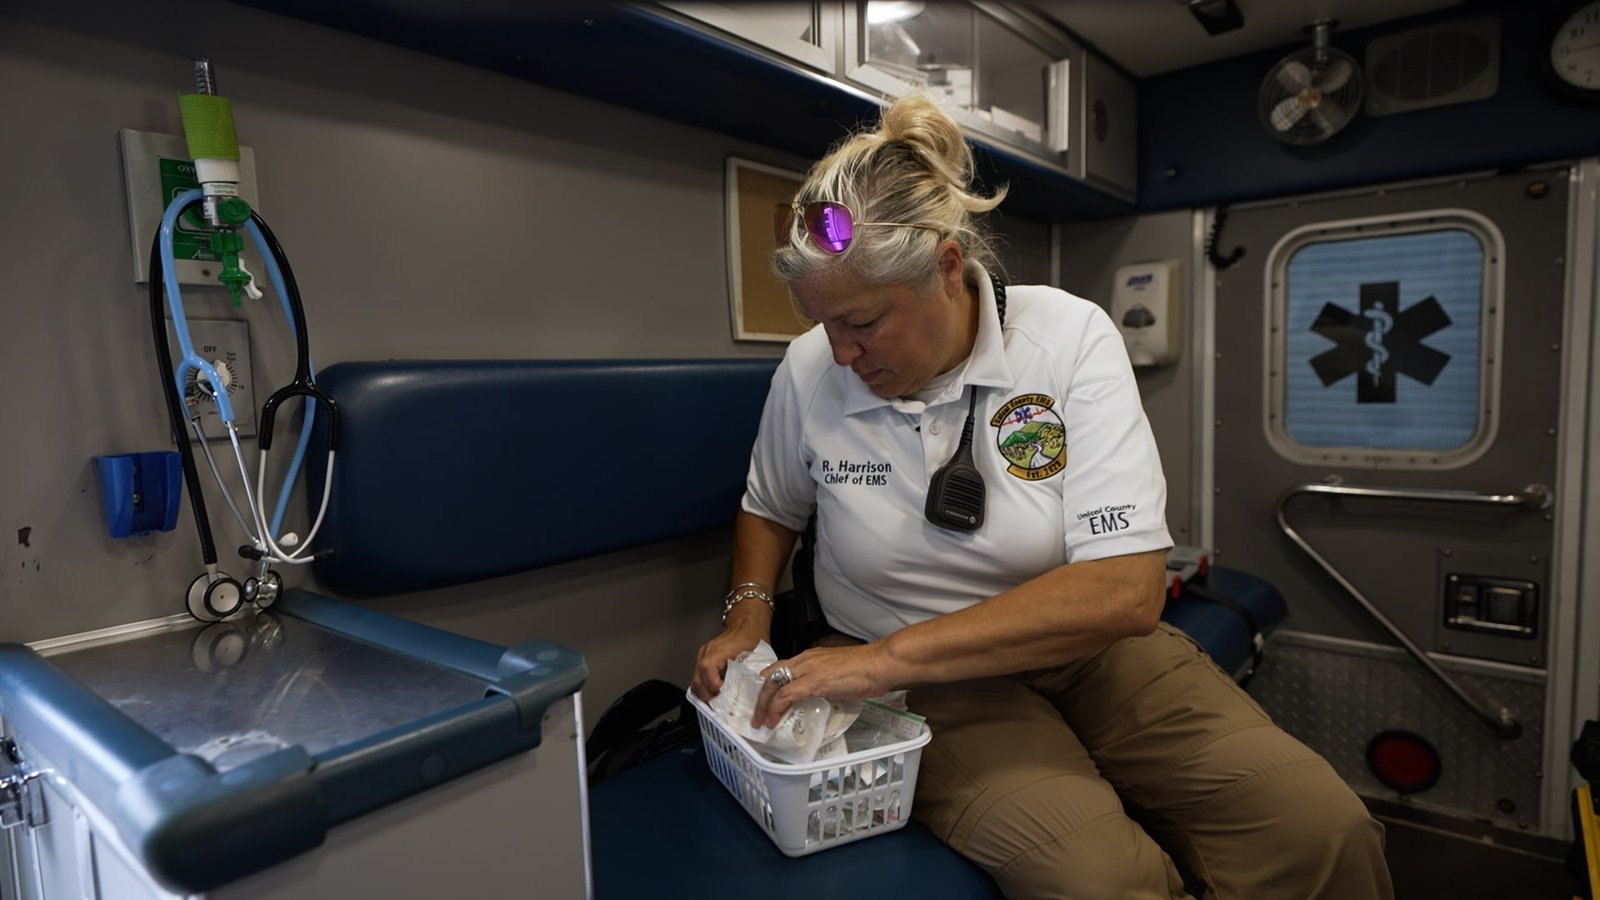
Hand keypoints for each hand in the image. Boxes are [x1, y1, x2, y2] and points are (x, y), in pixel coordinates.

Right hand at [690, 622, 765, 700]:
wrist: (748, 619)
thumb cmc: (752, 633)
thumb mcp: (756, 655)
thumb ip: (751, 674)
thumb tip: (751, 693)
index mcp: (718, 652)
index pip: (708, 676)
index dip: (716, 690)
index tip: (726, 699)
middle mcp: (707, 653)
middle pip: (697, 681)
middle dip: (707, 697)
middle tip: (719, 707)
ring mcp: (703, 654)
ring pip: (695, 680)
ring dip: (704, 693)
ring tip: (716, 703)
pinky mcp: (705, 656)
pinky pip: (699, 675)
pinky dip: (704, 686)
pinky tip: (714, 693)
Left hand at [752, 642, 892, 729]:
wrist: (880, 664)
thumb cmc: (867, 669)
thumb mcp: (838, 673)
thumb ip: (825, 681)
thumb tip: (822, 694)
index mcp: (809, 657)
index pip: (778, 667)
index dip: (766, 684)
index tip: (762, 700)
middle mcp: (804, 660)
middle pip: (769, 675)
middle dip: (759, 696)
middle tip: (755, 714)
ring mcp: (807, 669)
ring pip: (772, 685)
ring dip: (762, 705)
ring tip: (760, 722)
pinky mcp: (813, 682)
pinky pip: (785, 695)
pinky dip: (775, 709)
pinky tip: (773, 721)